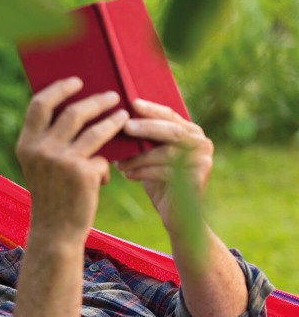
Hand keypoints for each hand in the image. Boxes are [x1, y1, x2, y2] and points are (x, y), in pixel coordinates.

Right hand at [15, 77, 130, 239]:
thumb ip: (49, 140)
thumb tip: (77, 109)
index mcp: (26, 144)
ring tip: (124, 117)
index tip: (77, 81)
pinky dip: (106, 165)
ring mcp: (61, 161)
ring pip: (95, 131)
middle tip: (112, 96)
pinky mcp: (82, 173)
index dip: (59, 89)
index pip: (40, 104)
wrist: (54, 230)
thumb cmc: (51, 194)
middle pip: (73, 112)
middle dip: (96, 101)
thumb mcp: (40, 165)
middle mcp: (40, 149)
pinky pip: (102, 158)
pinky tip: (107, 175)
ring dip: (113, 121)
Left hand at [116, 98, 213, 229]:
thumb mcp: (150, 155)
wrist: (176, 213)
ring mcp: (203, 159)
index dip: (151, 109)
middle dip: (146, 127)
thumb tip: (114, 120)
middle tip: (124, 126)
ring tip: (118, 161)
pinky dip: (143, 172)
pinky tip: (127, 174)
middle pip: (171, 130)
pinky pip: (166, 171)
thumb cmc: (157, 180)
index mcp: (190, 131)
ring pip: (166, 152)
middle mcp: (201, 142)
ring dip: (138, 156)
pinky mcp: (199, 176)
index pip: (169, 114)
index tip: (131, 103)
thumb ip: (143, 138)